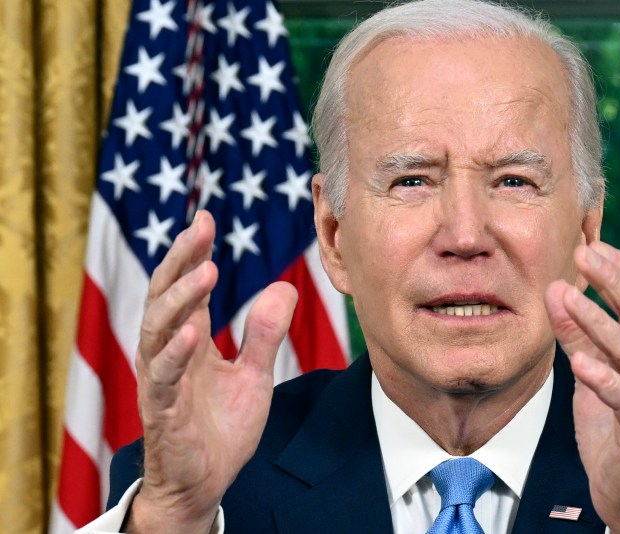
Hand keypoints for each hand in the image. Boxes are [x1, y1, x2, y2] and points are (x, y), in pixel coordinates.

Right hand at [128, 211, 297, 532]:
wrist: (206, 484)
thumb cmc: (221, 429)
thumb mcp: (253, 375)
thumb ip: (264, 334)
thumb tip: (284, 287)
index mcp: (188, 341)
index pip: (186, 287)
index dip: (192, 253)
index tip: (206, 217)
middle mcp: (168, 353)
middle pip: (165, 297)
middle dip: (181, 261)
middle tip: (200, 229)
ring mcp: (161, 381)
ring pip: (158, 331)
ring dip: (181, 300)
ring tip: (206, 271)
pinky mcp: (162, 412)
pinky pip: (162, 379)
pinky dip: (176, 355)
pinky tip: (194, 333)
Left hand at [544, 242, 619, 533]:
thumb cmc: (616, 424)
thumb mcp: (594, 371)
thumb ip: (580, 335)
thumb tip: (556, 290)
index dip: (619, 268)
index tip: (590, 241)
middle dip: (614, 280)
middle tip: (583, 254)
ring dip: (597, 321)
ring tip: (566, 297)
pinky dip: (603, 378)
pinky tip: (580, 363)